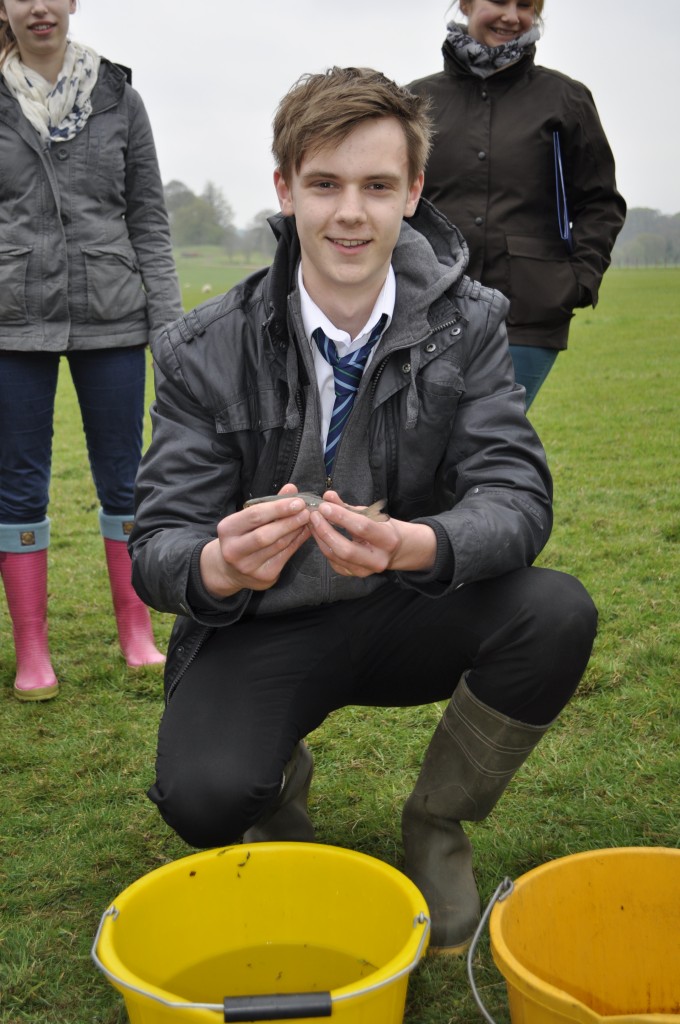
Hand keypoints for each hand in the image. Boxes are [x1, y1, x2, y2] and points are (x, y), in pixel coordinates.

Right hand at [200, 485, 310, 596]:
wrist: (231, 570)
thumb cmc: (243, 536)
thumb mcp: (249, 518)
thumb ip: (270, 503)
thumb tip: (291, 488)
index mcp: (227, 530)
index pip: (254, 516)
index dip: (278, 508)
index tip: (298, 502)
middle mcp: (234, 550)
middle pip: (265, 534)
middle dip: (289, 521)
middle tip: (306, 511)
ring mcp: (248, 566)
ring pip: (277, 545)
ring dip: (296, 531)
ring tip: (308, 519)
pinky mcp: (263, 576)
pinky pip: (285, 556)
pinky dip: (297, 542)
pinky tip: (305, 532)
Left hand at [308, 491, 436, 577]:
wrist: (396, 550)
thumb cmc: (383, 527)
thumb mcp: (370, 514)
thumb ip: (347, 506)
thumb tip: (327, 496)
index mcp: (387, 540)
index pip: (361, 527)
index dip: (340, 516)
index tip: (324, 506)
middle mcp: (378, 560)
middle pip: (345, 548)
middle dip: (325, 531)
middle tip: (313, 515)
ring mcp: (365, 571)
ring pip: (335, 556)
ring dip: (320, 538)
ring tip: (312, 522)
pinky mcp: (354, 575)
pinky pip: (333, 562)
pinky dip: (323, 546)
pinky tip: (318, 534)